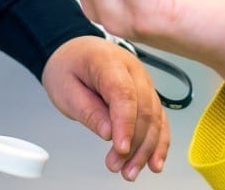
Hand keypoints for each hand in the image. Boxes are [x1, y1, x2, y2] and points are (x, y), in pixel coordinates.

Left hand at [40, 35, 169, 180]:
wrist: (74, 51)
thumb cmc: (68, 66)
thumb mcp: (65, 88)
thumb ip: (88, 110)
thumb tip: (109, 133)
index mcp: (109, 62)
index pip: (124, 93)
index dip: (125, 123)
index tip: (120, 149)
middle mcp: (133, 70)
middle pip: (143, 109)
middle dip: (134, 143)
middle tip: (117, 167)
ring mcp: (143, 81)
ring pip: (154, 117)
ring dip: (147, 148)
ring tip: (131, 171)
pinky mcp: (146, 94)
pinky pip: (158, 118)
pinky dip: (159, 141)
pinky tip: (155, 162)